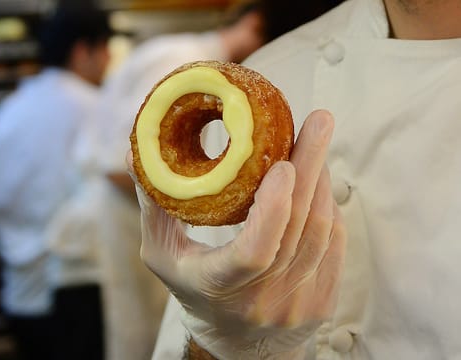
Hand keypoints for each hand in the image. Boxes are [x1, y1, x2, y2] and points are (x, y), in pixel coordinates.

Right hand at [128, 110, 346, 358]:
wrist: (237, 345)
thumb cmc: (195, 292)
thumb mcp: (164, 256)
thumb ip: (154, 208)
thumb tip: (136, 156)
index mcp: (220, 287)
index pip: (255, 251)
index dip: (273, 208)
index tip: (282, 165)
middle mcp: (263, 300)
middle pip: (300, 230)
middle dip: (312, 167)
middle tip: (318, 121)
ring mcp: (297, 303)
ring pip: (322, 232)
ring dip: (322, 181)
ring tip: (316, 142)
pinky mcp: (321, 301)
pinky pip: (334, 244)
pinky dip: (329, 206)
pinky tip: (319, 181)